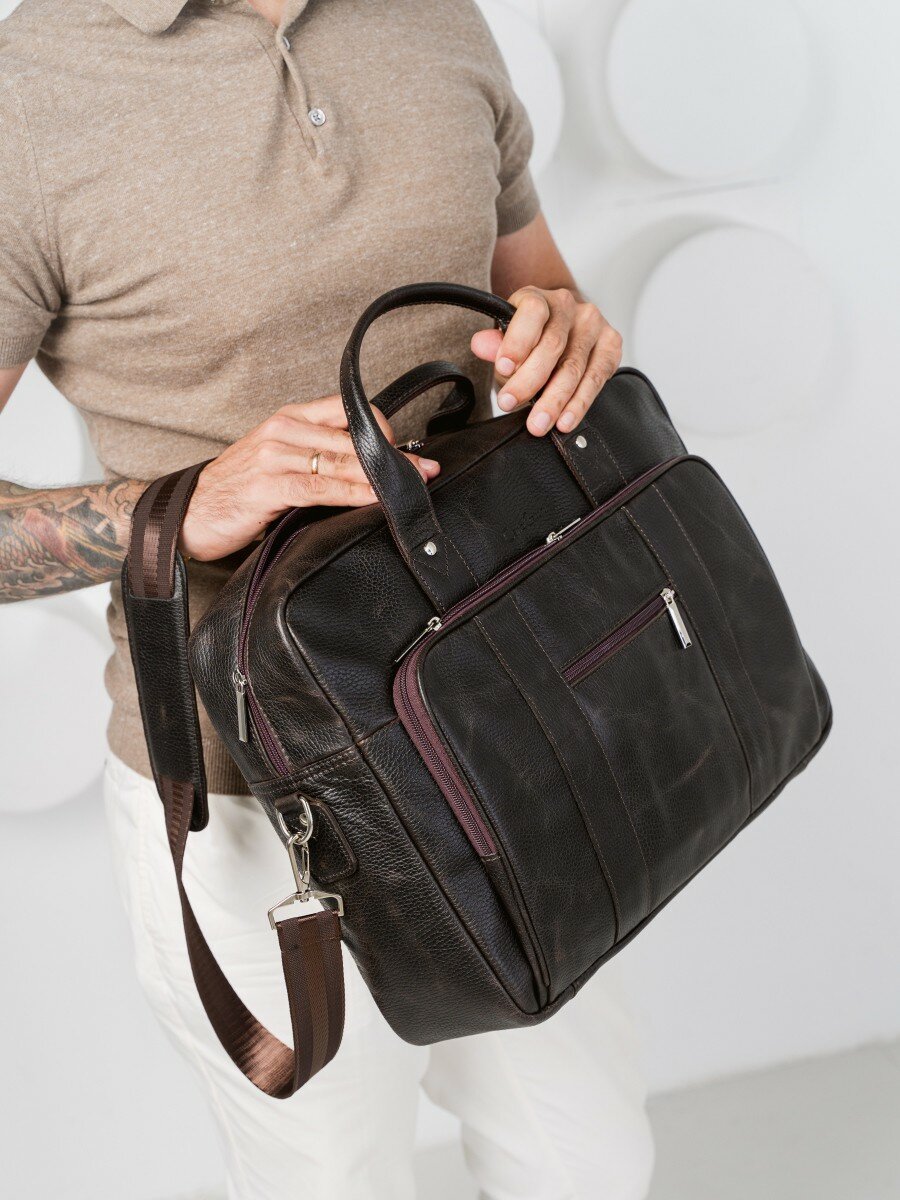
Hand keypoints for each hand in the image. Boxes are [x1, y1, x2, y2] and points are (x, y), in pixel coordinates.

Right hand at [179, 395, 440, 560]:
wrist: (188, 514)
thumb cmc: (238, 492)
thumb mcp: (280, 463)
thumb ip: (318, 459)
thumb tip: (369, 473)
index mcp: (291, 417)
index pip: (351, 411)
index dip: (385, 431)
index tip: (411, 455)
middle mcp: (284, 429)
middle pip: (353, 438)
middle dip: (394, 458)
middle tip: (425, 473)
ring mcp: (274, 455)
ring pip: (342, 462)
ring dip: (380, 477)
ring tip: (410, 487)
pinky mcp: (267, 485)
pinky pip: (320, 487)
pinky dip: (353, 494)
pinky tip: (374, 500)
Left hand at [471, 286, 622, 436]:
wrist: (563, 329)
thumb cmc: (531, 337)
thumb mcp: (507, 337)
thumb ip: (495, 343)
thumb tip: (481, 345)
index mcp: (538, 298)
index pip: (532, 312)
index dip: (517, 341)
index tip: (504, 368)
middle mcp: (569, 306)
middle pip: (552, 346)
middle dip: (529, 381)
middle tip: (511, 404)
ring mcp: (593, 324)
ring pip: (574, 367)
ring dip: (555, 400)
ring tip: (539, 423)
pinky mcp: (611, 344)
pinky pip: (596, 378)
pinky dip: (580, 403)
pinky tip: (566, 420)